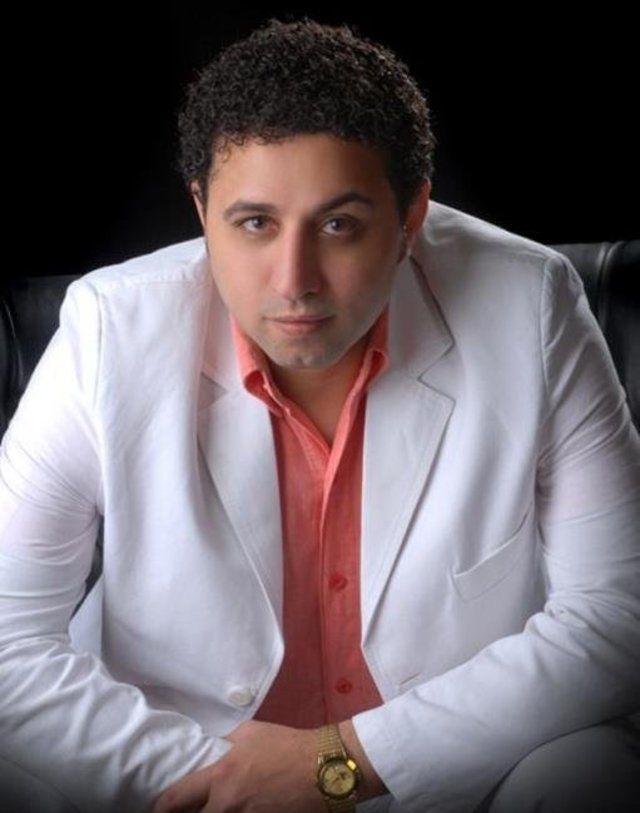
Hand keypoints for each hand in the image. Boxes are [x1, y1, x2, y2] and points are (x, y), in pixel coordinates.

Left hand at [151, 719, 325, 811]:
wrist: (323, 767)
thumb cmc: (285, 745)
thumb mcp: (249, 732)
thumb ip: (226, 744)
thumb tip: (214, 750)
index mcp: (221, 778)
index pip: (176, 799)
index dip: (160, 806)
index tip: (157, 808)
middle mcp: (228, 807)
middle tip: (186, 810)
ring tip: (217, 808)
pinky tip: (239, 811)